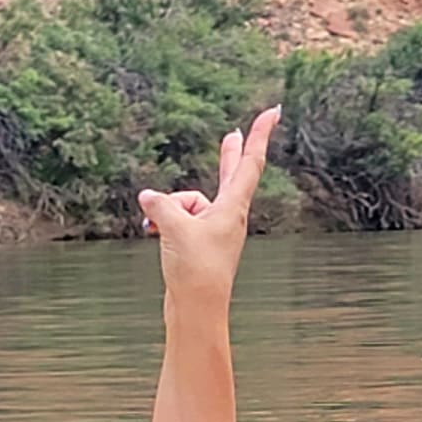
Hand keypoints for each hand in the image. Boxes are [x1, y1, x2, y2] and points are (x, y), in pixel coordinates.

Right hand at [138, 107, 280, 303]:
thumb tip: (148, 197)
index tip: (274, 110)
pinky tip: (152, 230)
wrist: (196, 310)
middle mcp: (228, 216)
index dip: (260, 134)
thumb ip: (160, 205)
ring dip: (169, 209)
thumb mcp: (173, 228)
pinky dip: (164, 222)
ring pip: (187, 203)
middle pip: (228, 176)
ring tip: (159, 229)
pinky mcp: (198, 244)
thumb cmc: (195, 269)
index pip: (250, 163)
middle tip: (233, 134)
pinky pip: (179, 219)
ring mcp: (214, 231)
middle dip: (227, 155)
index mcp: (233, 208)